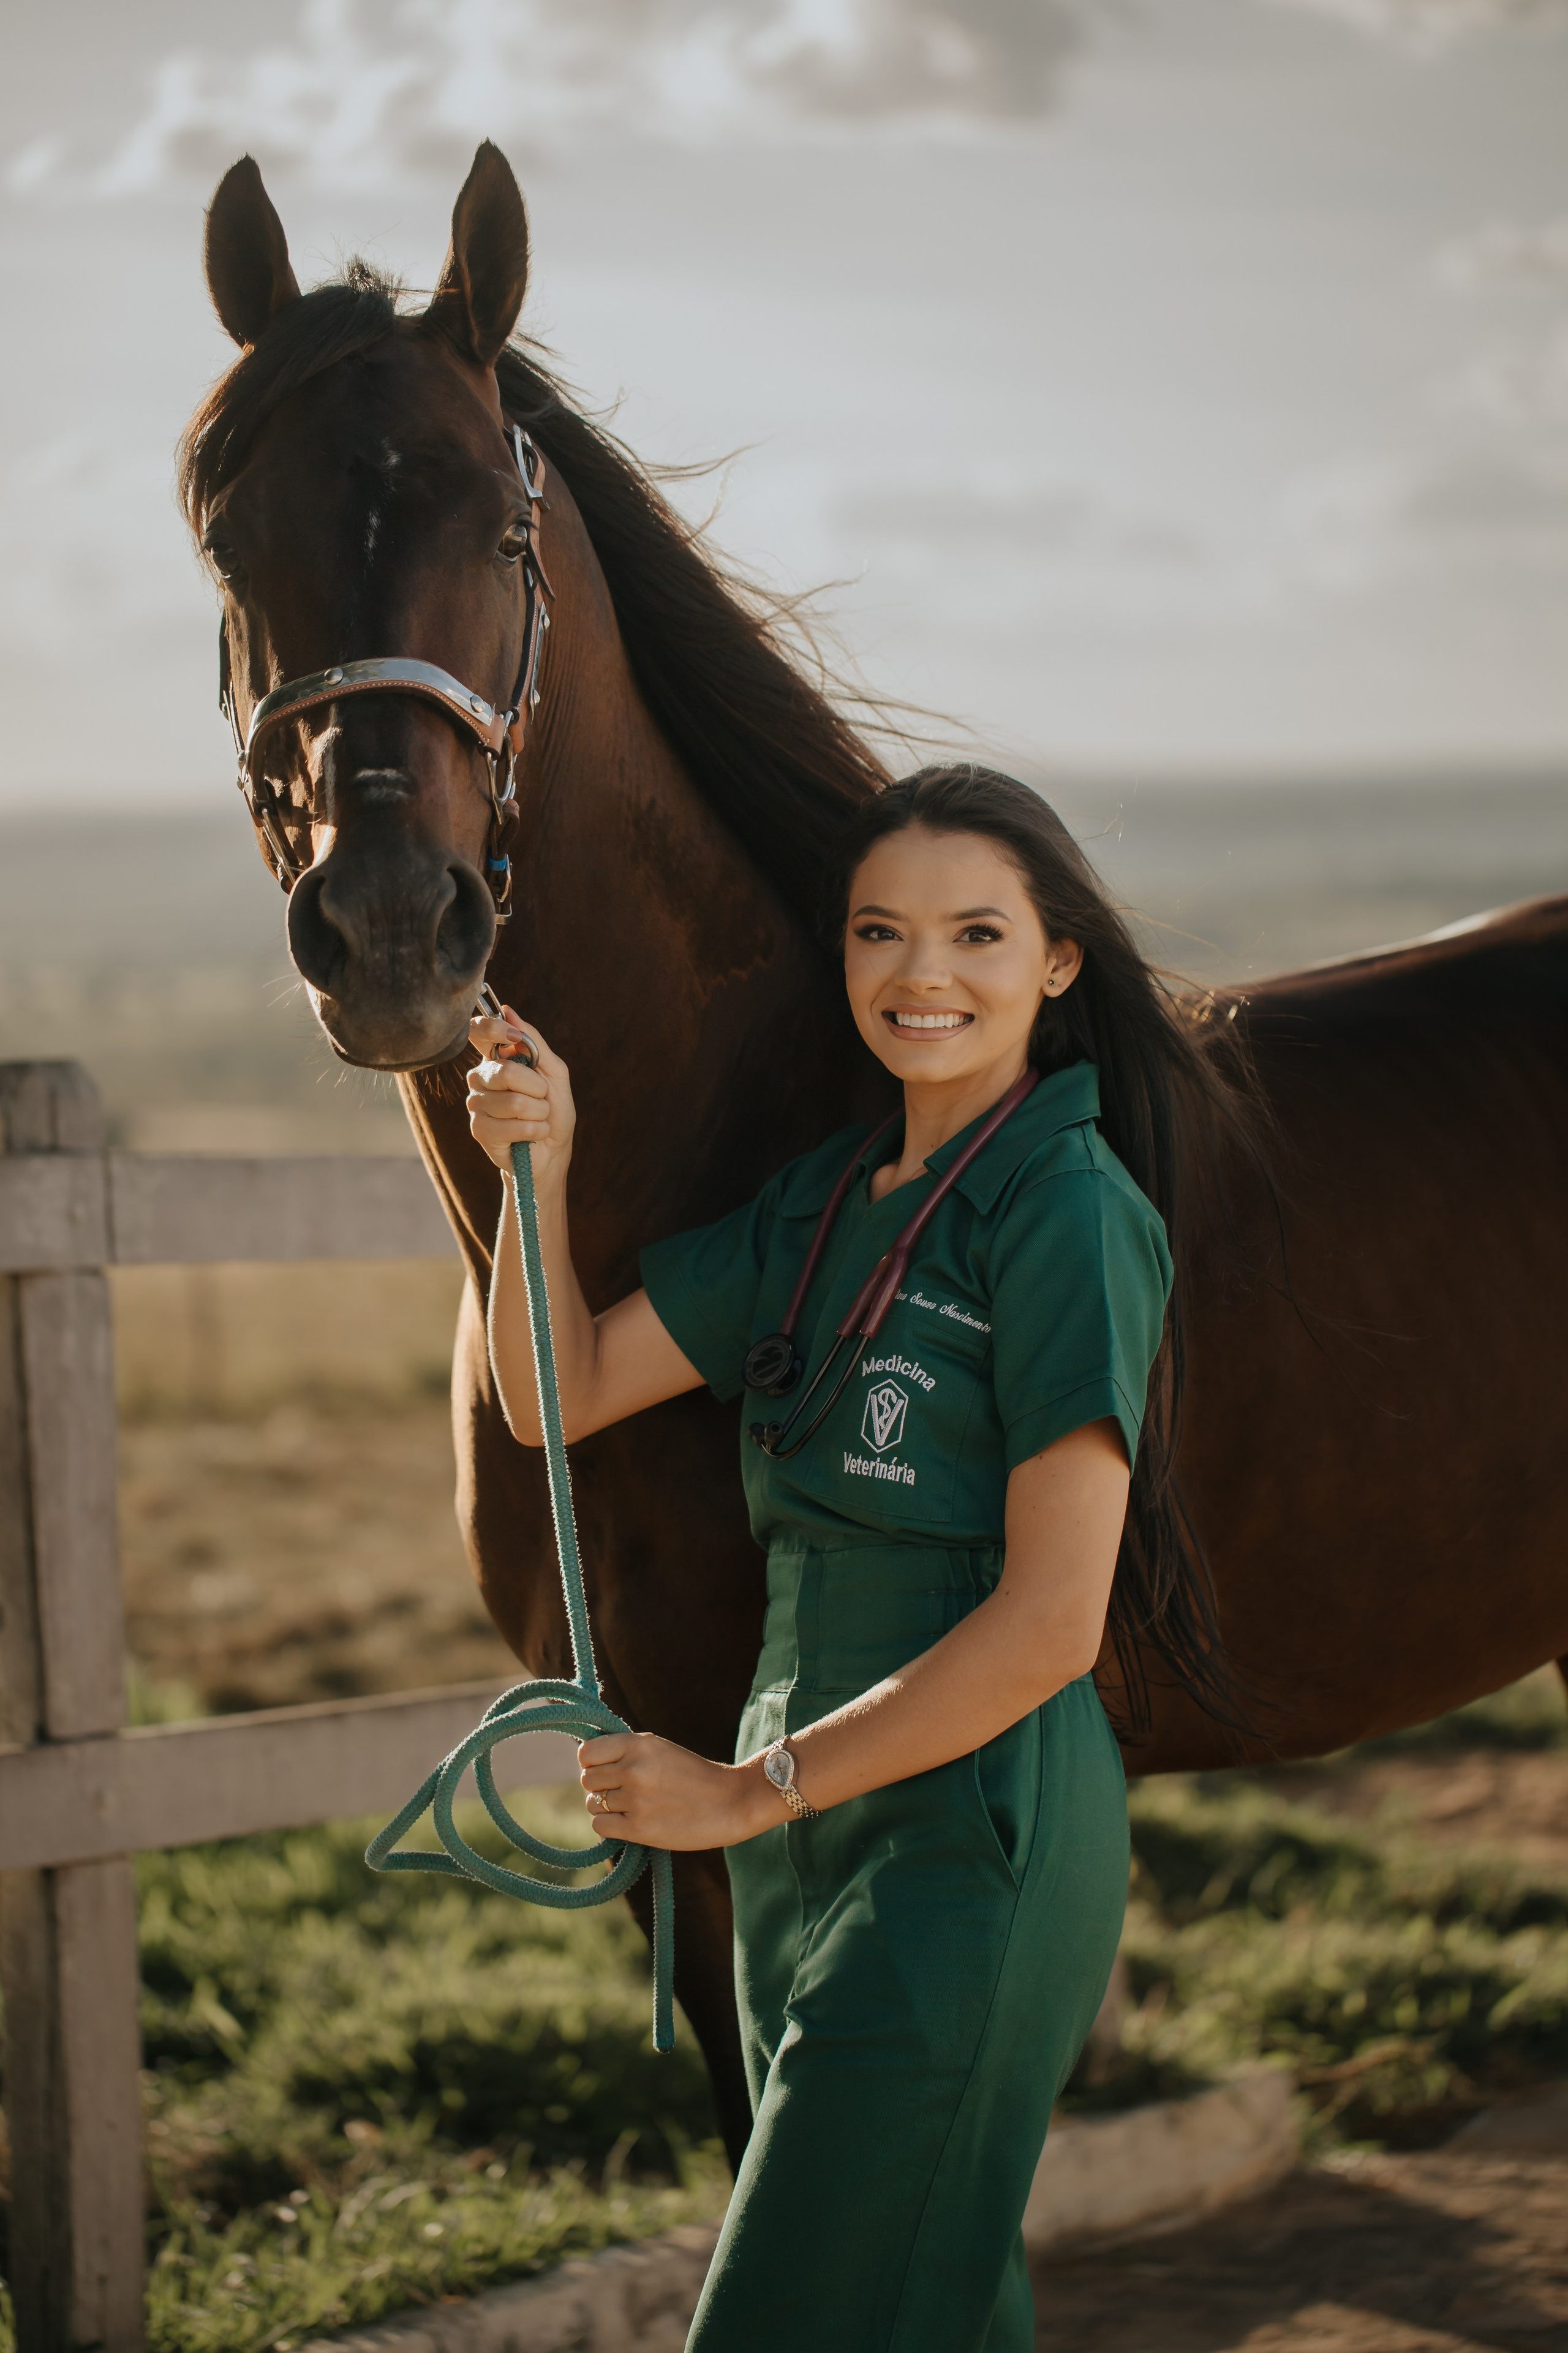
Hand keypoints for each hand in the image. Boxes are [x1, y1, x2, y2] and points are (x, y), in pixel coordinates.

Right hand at [465, 1007, 575, 1182]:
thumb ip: (534, 1042)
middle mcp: (480, 1077)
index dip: (493, 1029)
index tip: (515, 1040)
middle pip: (504, 1070)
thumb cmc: (553, 1110)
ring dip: (539, 1112)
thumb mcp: (554, 1072)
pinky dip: (534, 1130)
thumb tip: (509, 1011)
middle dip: (537, 1087)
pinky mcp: (479, 1129)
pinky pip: (513, 1125)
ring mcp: (476, 1103)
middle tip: (542, 1097)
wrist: (553, 1150)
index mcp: (496, 1059)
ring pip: (513, 1101)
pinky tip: (532, 1134)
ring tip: (538, 1118)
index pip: (478, 1032)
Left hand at [578, 1731, 781, 1851]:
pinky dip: (611, 1826)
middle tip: (622, 1790)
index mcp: (639, 1744)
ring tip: (632, 1806)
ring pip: (593, 1804)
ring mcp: (636, 1799)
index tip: (606, 1769)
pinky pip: (601, 1826)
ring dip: (606, 1807)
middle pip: (587, 1780)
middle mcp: (634, 1769)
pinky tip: (630, 1822)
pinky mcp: (640, 1829)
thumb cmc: (694, 1774)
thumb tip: (587, 1762)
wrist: (731, 1802)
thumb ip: (626, 1752)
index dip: (592, 1762)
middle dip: (600, 1786)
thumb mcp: (659, 1749)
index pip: (587, 1753)